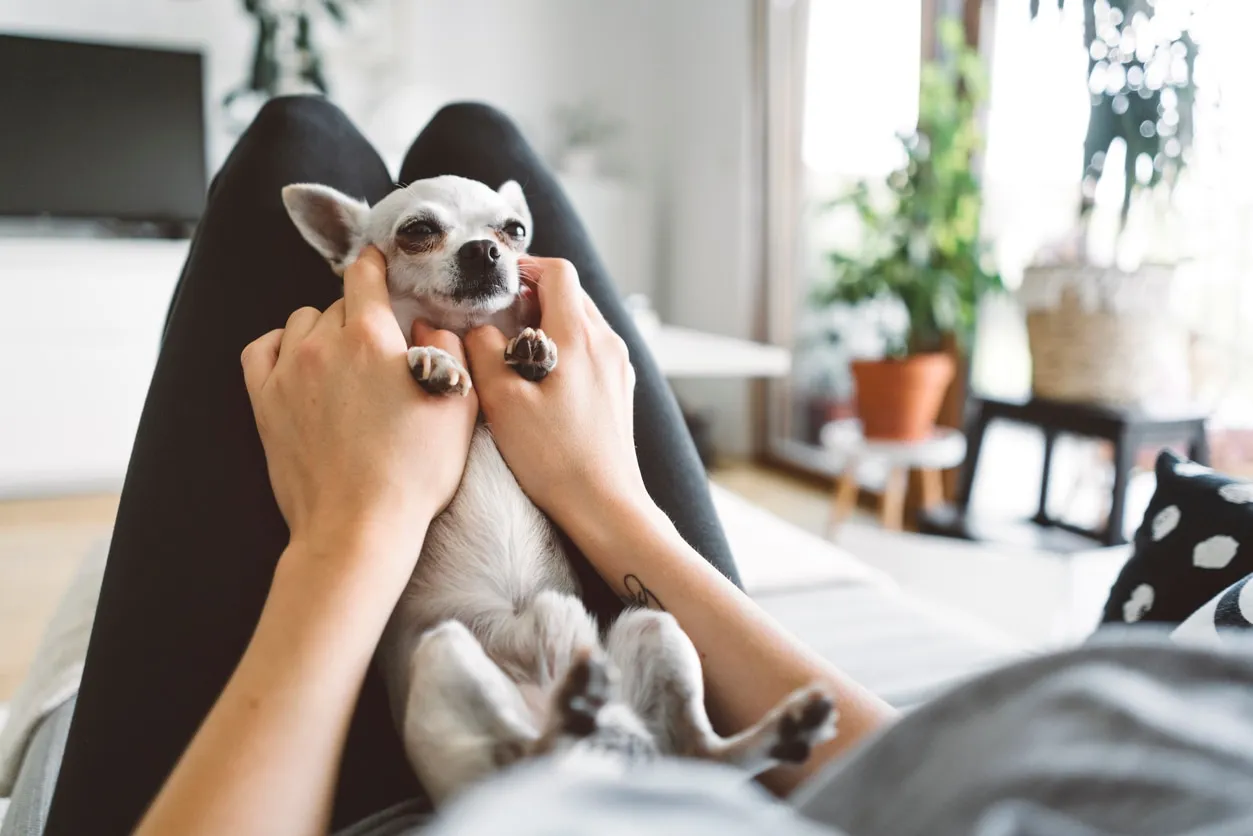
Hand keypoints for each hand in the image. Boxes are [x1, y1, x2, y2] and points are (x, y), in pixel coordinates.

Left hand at [241, 247, 477, 566]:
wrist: (357, 526)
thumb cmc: (414, 472)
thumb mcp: (458, 407)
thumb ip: (450, 350)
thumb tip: (428, 324)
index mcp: (373, 337)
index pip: (366, 275)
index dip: (376, 265)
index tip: (380, 264)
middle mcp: (324, 344)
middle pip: (338, 303)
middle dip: (359, 314)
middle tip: (380, 344)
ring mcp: (288, 372)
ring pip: (300, 323)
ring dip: (322, 331)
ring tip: (342, 360)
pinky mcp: (264, 401)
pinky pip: (262, 349)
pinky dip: (279, 347)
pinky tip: (298, 362)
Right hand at [464, 257, 645, 529]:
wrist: (604, 504)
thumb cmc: (553, 456)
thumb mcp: (502, 400)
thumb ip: (482, 351)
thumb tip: (476, 327)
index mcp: (579, 336)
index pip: (558, 272)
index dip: (525, 267)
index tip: (497, 283)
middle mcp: (607, 343)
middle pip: (572, 293)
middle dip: (534, 295)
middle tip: (498, 315)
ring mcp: (618, 367)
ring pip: (583, 321)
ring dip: (549, 322)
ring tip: (515, 348)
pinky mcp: (620, 390)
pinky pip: (592, 350)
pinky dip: (565, 347)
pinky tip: (541, 378)